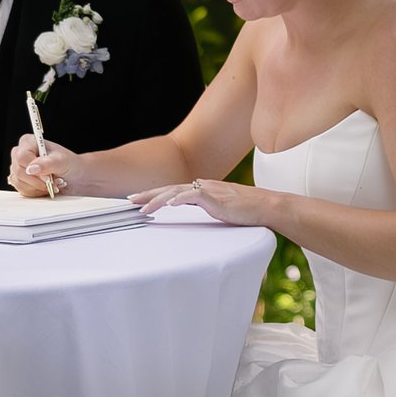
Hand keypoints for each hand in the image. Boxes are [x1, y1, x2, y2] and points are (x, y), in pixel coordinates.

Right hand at [8, 133, 87, 198]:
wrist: (76, 178)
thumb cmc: (70, 165)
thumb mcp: (62, 161)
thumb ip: (47, 164)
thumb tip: (31, 168)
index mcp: (29, 142)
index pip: (22, 156)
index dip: (33, 168)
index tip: (48, 176)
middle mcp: (21, 154)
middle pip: (19, 170)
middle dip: (38, 180)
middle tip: (54, 181)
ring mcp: (19, 169)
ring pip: (19, 182)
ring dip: (39, 187)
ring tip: (53, 183)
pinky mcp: (21, 182)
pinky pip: (23, 190)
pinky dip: (37, 192)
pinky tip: (47, 187)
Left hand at [131, 178, 265, 228]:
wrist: (265, 206)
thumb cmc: (246, 209)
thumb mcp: (219, 207)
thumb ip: (204, 206)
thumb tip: (192, 210)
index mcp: (202, 188)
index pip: (172, 190)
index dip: (154, 194)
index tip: (139, 200)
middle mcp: (202, 186)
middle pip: (169, 189)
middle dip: (148, 194)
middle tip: (130, 200)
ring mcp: (209, 190)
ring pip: (176, 192)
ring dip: (158, 200)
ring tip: (143, 207)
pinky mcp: (216, 198)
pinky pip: (194, 196)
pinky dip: (180, 199)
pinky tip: (170, 204)